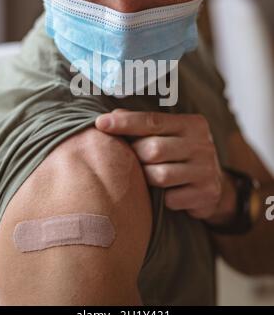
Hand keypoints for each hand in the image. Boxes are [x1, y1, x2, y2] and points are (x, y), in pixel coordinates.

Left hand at [96, 109, 236, 224]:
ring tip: (147, 177)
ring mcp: (206, 170)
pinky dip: (161, 198)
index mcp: (192, 124)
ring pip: (159, 175)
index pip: (153, 121)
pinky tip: (164, 194)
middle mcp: (202, 144)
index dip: (125, 122)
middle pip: (153, 149)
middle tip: (133, 160)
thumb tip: (111, 117)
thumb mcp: (168, 135)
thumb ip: (143, 125)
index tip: (100, 123)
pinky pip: (170, 198)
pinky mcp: (206, 193)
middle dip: (136, 156)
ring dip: (146, 178)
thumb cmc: (180, 156)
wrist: (214, 187)